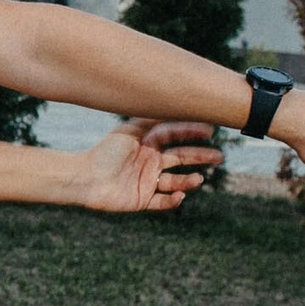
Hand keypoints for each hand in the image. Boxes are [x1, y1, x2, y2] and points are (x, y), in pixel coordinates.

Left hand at [71, 119, 223, 211]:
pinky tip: (180, 196)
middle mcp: (150, 161)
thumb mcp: (130, 130)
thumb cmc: (105, 152)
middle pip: (181, 158)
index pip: (175, 136)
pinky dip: (173, 200)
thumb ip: (150, 118)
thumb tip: (173, 102)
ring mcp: (147, 181)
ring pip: (175, 182)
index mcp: (147, 144)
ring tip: (198, 179)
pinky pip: (162, 202)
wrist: (85, 178)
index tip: (209, 130)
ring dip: (188, 181)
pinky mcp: (142, 200)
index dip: (191, 133)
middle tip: (219, 157)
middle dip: (200, 157)